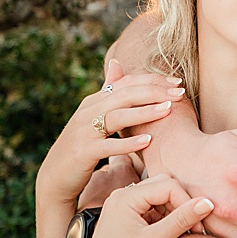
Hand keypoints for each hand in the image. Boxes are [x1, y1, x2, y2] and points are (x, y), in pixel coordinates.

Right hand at [36, 73, 182, 209]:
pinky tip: (148, 140)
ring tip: (168, 109)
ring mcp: (84, 132)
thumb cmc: (81, 146)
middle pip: (123, 95)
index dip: (152, 80)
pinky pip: (108, 145)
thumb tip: (117, 61)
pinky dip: (128, 143)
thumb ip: (106, 92)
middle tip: (180, 92)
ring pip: (116, 116)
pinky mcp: (84, 152)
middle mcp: (87, 112)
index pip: (125, 83)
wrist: (55, 176)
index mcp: (93, 101)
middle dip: (154, 92)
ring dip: (144, 112)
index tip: (177, 81)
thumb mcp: (92, 116)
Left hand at [74, 174, 213, 237]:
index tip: (199, 228)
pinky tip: (172, 235)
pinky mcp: (126, 220)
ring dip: (176, 212)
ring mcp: (123, 208)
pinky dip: (166, 219)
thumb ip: (181, 220)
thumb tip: (207, 203)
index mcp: (125, 197)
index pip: (169, 186)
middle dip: (183, 204)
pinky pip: (153, 210)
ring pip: (160, 197)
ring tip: (185, 234)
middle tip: (195, 228)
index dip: (188, 203)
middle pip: (164, 186)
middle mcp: (122, 197)